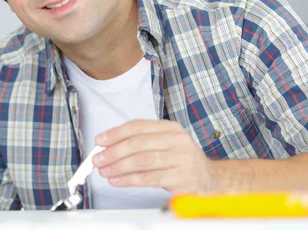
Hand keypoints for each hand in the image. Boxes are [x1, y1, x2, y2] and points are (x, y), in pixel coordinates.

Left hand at [92, 119, 213, 194]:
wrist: (209, 178)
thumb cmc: (181, 160)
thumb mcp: (165, 143)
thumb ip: (141, 142)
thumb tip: (108, 146)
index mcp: (170, 128)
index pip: (138, 126)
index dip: (116, 133)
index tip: (100, 141)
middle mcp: (177, 141)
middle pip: (138, 143)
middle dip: (114, 151)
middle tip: (98, 159)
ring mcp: (181, 159)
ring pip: (142, 161)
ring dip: (119, 166)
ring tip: (104, 171)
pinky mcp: (180, 178)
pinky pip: (148, 178)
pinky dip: (129, 180)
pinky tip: (117, 180)